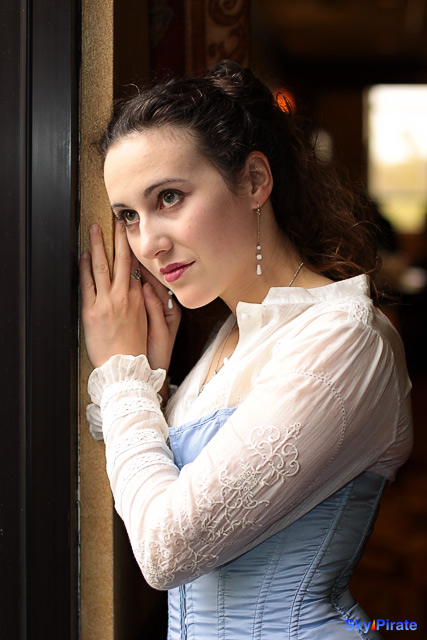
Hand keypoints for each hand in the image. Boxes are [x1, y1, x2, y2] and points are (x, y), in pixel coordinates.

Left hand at [79, 222, 147, 367]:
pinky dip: (86, 268)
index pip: (137, 268)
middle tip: (119, 220)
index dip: (134, 250)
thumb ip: (148, 302)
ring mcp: (108, 303)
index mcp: (140, 300)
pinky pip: (88, 284)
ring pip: (103, 268)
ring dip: (99, 246)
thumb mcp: (153, 325)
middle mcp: (125, 297)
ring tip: (95, 229)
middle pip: (123, 261)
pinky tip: (84, 256)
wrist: (127, 369)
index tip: (131, 234)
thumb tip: (145, 285)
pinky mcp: (92, 312)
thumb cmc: (140, 351)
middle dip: (120, 238)